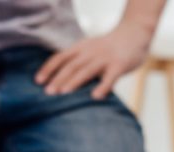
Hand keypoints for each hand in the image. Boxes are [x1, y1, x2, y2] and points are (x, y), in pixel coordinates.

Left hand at [35, 21, 151, 99]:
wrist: (135, 32)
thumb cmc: (108, 47)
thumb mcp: (89, 49)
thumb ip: (76, 61)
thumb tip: (58, 81)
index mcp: (81, 48)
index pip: (60, 57)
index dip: (48, 69)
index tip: (37, 81)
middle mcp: (90, 52)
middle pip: (71, 65)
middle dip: (58, 78)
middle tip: (48, 93)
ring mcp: (105, 58)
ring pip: (87, 70)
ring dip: (74, 81)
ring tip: (64, 93)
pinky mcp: (119, 65)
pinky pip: (110, 77)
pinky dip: (103, 86)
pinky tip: (96, 97)